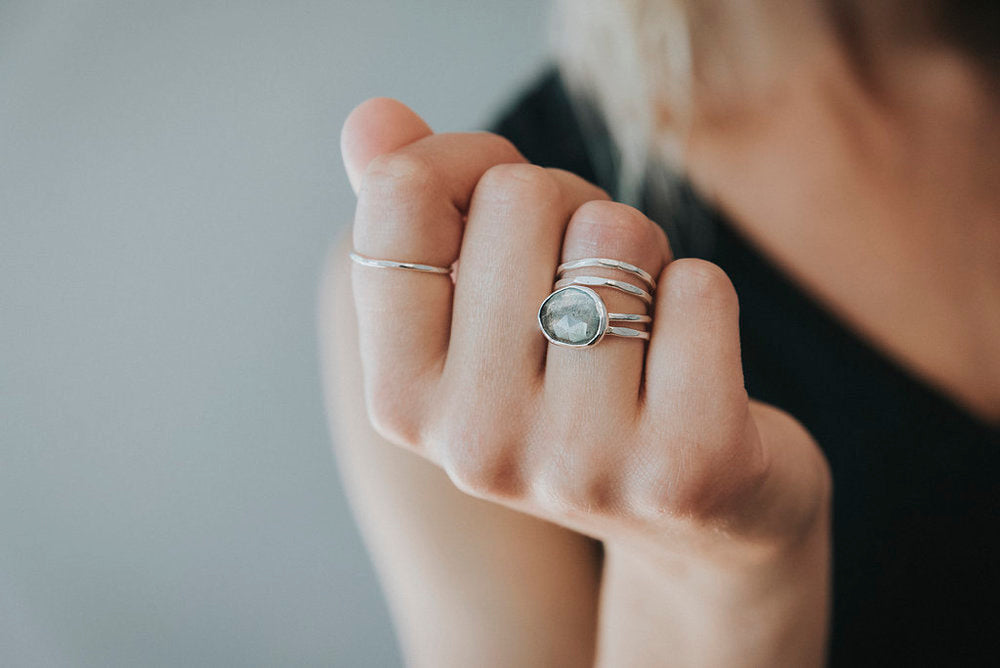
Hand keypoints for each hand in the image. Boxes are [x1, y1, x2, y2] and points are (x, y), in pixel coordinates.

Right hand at [342, 97, 828, 554]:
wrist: (691, 521)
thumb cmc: (573, 387)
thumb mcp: (477, 313)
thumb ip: (414, 213)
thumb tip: (370, 116)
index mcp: (401, 397)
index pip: (400, 199)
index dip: (464, 160)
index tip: (503, 194)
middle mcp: (474, 442)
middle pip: (519, 197)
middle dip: (568, 210)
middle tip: (586, 284)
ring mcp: (578, 461)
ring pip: (615, 233)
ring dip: (640, 256)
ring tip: (636, 328)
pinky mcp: (685, 466)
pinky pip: (700, 288)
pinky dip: (701, 296)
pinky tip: (689, 364)